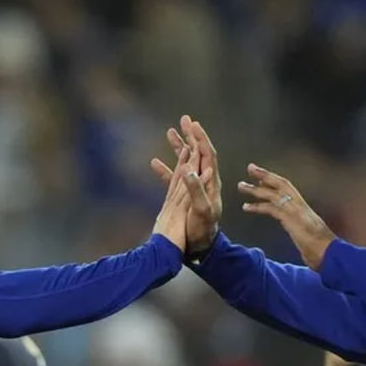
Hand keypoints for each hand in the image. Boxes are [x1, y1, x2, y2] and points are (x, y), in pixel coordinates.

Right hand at [150, 115, 219, 255]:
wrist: (199, 247)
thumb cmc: (202, 230)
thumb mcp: (201, 210)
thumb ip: (195, 189)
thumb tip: (188, 168)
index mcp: (211, 183)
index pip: (208, 155)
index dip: (201, 139)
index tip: (193, 124)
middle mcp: (204, 183)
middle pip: (199, 154)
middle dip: (191, 136)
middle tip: (184, 119)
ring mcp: (194, 189)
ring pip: (187, 163)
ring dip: (179, 148)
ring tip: (170, 132)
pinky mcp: (183, 197)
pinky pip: (174, 178)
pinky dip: (165, 168)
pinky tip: (153, 162)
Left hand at [238, 164, 335, 270]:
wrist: (330, 255)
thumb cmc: (321, 249)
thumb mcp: (308, 235)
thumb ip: (300, 230)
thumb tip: (297, 232)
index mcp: (304, 208)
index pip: (288, 188)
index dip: (274, 180)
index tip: (261, 175)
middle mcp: (300, 206)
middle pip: (281, 184)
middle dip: (265, 175)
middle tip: (250, 167)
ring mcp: (296, 211)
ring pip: (274, 194)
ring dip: (256, 189)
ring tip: (241, 186)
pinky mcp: (292, 219)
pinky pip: (272, 208)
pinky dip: (258, 206)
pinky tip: (246, 207)